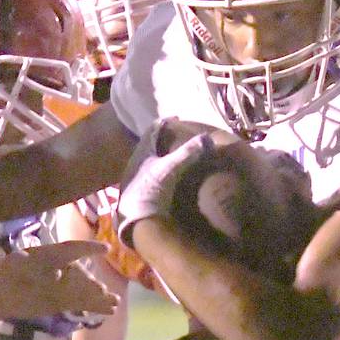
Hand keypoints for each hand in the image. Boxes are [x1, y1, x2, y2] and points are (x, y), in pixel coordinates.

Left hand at [0, 240, 116, 320]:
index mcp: (48, 255)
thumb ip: (20, 262)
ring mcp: (60, 287)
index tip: (105, 249)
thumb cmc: (5, 273)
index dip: (87, 248)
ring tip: (115, 303)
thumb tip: (26, 259)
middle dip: (92, 284)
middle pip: (79, 276)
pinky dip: (93, 307)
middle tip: (104, 292)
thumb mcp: (11, 265)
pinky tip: (108, 310)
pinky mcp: (60, 302)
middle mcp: (59, 269)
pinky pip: (80, 304)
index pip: (70, 249)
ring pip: (83, 292)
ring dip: (99, 298)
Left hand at [116, 130, 217, 245]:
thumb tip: (208, 138)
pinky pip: (144, 178)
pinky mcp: (132, 196)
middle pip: (147, 146)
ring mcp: (131, 180)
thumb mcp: (173, 168)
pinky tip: (161, 182)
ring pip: (144, 163)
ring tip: (169, 160)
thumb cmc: (153, 190)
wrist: (137, 220)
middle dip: (160, 141)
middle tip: (173, 139)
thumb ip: (189, 152)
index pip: (152, 130)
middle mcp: (133, 163)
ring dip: (156, 159)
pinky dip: (154, 174)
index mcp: (141, 152)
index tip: (176, 119)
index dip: (164, 123)